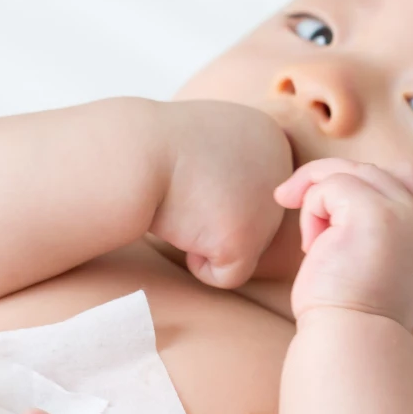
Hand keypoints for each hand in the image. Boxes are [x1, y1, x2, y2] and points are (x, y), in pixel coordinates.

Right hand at [154, 100, 294, 288]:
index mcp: (271, 138)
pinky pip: (229, 276)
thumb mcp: (207, 137)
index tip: (188, 168)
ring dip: (208, 237)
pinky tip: (183, 230)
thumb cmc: (152, 147)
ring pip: (243, 248)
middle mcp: (282, 169)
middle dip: (213, 216)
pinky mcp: (247, 241)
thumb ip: (234, 160)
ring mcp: (268, 206)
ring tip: (183, 206)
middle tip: (184, 191)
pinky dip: (200, 265)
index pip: (252, 188)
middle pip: (254, 220)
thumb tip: (239, 191)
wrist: (129, 152)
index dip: (211, 187)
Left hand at [274, 158, 412, 328]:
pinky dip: (311, 209)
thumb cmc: (349, 319)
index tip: (332, 209)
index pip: (409, 179)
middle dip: (330, 183)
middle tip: (293, 202)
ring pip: (350, 173)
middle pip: (374, 171)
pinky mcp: (375, 214)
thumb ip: (377, 233)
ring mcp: (406, 216)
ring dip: (317, 199)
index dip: (367, 182)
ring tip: (311, 242)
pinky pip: (332, 186)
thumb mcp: (376, 271)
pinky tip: (312, 247)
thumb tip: (334, 196)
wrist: (350, 346)